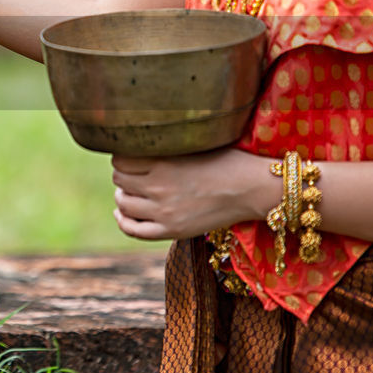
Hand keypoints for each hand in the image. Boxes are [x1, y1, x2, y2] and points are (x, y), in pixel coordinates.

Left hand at [111, 148, 270, 240]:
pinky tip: (122, 212)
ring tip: (131, 191)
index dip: (123, 157)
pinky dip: (122, 220)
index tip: (131, 158)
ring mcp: (164, 211)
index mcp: (163, 162)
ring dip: (123, 195)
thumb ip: (164, 147)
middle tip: (135, 174)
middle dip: (124, 175)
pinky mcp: (172, 230)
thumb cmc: (227, 161)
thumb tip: (138, 142)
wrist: (253, 188)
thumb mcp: (192, 144)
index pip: (120, 159)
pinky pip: (133, 230)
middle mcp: (159, 187)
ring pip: (123, 203)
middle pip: (119, 180)